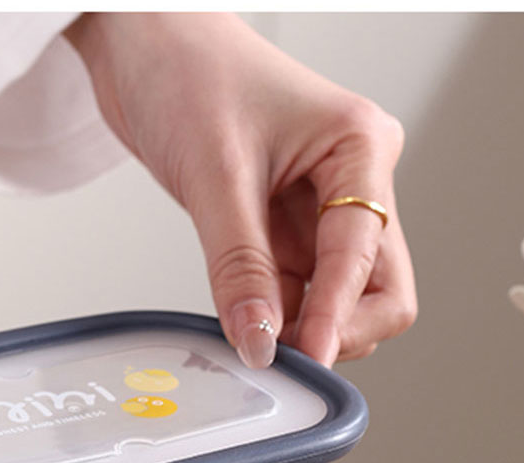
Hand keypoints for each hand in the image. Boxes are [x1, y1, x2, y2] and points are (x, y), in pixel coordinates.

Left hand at [68, 13, 416, 367]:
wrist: (143, 42)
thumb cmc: (188, 71)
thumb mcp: (214, 177)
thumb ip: (241, 269)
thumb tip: (260, 343)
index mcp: (361, 148)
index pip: (369, 259)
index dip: (336, 317)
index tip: (303, 358)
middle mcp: (355, 181)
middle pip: (380, 291)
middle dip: (337, 330)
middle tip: (283, 357)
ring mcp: (322, 211)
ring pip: (340, 301)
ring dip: (302, 329)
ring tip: (250, 337)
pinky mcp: (286, 232)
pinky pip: (296, 295)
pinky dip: (274, 319)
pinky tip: (242, 322)